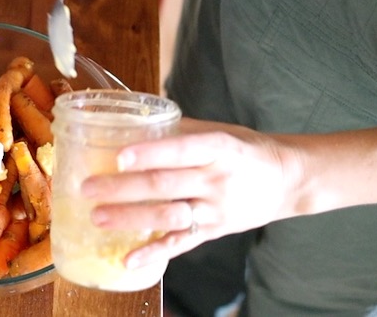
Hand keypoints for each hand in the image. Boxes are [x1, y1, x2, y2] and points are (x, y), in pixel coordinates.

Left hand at [80, 118, 305, 266]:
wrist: (288, 180)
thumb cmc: (245, 150)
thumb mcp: (219, 131)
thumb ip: (180, 129)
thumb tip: (134, 117)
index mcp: (218, 147)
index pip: (180, 149)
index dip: (150, 154)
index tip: (119, 157)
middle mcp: (216, 179)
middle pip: (165, 184)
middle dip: (123, 188)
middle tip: (88, 188)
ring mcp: (216, 208)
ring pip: (168, 215)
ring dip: (131, 218)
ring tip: (98, 217)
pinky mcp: (215, 231)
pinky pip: (182, 244)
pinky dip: (155, 253)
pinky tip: (129, 259)